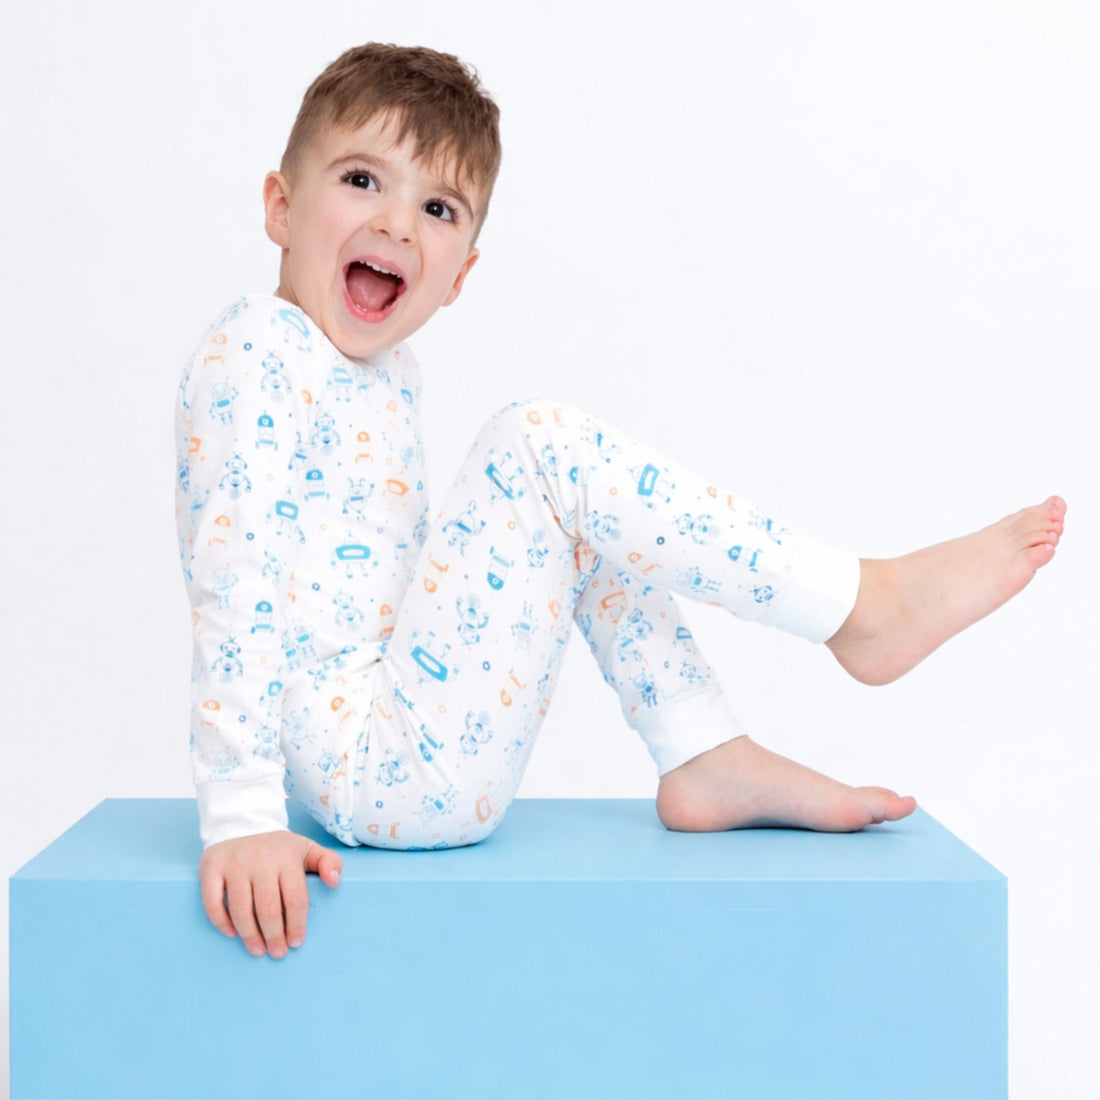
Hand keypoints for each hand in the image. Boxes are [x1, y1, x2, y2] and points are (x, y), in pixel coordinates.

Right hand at [199, 829, 342, 957]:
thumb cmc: (277, 846)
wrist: (242, 822)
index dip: (296, 925)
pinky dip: (221, 922)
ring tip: (257, 950)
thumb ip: (328, 862)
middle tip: (277, 952)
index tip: (296, 943)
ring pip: (241, 910)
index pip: (295, 899)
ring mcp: (234, 865)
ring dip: (250, 935)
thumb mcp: (306, 848)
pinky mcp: (211, 868)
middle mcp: (260, 861)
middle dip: (274, 936)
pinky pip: (212, 902)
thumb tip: (335, 882)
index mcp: (287, 858)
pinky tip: (232, 933)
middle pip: (268, 909)